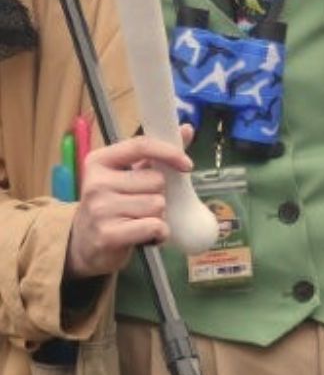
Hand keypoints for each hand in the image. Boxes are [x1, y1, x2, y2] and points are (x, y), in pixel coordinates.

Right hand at [64, 129, 193, 278]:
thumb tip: (186, 128)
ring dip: (158, 215)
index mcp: (99, 161)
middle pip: (156, 181)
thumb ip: (155, 155)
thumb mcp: (127, 176)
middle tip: (141, 205)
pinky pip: (155, 226)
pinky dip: (159, 233)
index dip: (169, 152)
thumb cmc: (113, 206)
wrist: (85, 245)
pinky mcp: (108, 235)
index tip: (186, 165)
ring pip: (158, 204)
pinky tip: (144, 236)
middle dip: (158, 194)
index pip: (141, 146)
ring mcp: (100, 209)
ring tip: (139, 220)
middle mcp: (96, 183)